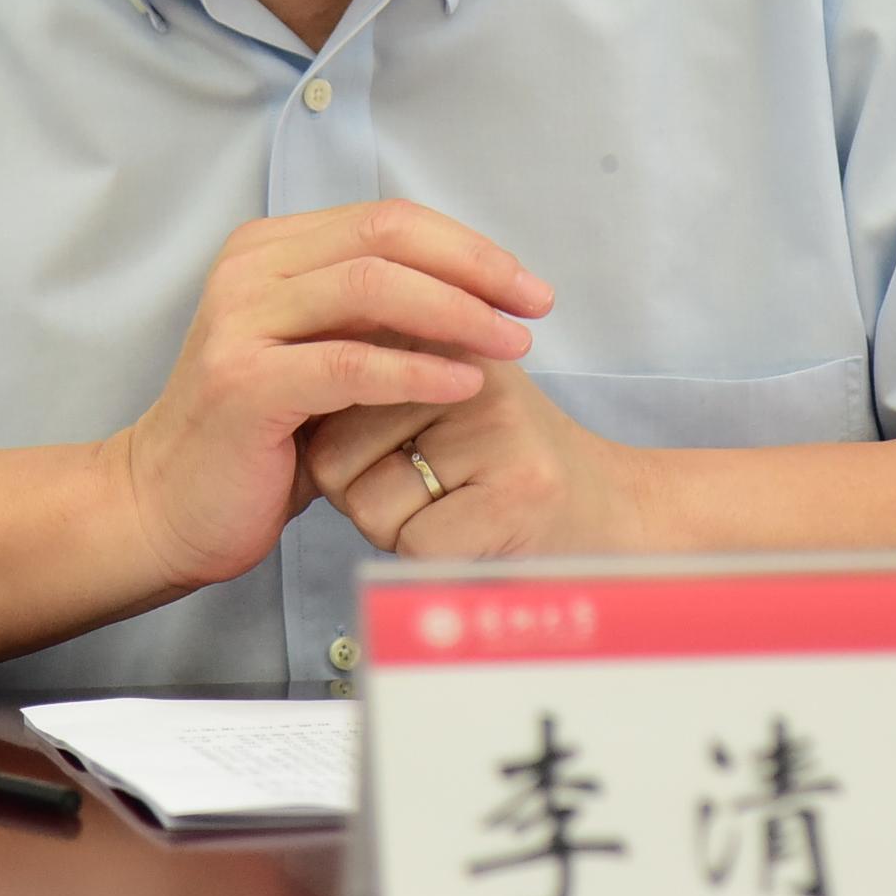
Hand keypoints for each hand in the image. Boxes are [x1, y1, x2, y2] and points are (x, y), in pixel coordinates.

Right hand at [115, 199, 552, 593]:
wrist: (164, 505)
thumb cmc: (256, 437)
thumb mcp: (318, 354)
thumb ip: (372, 317)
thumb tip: (475, 292)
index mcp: (270, 249)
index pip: (387, 218)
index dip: (466, 245)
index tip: (525, 284)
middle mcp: (250, 269)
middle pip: (385, 236)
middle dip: (475, 267)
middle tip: (535, 305)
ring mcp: (241, 321)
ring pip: (371, 287)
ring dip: (457, 312)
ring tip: (513, 344)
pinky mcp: (246, 383)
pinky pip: (351, 364)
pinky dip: (417, 369)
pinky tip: (466, 383)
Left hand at [300, 360, 657, 559]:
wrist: (611, 514)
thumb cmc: (506, 461)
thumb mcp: (444, 390)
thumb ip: (375, 368)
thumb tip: (284, 374)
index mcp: (446, 335)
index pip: (326, 389)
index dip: (335, 439)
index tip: (381, 447)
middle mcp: (471, 374)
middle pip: (331, 452)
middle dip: (358, 488)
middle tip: (429, 486)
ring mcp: (495, 435)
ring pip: (363, 503)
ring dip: (390, 528)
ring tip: (453, 508)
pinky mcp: (513, 497)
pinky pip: (408, 543)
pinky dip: (424, 559)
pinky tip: (472, 538)